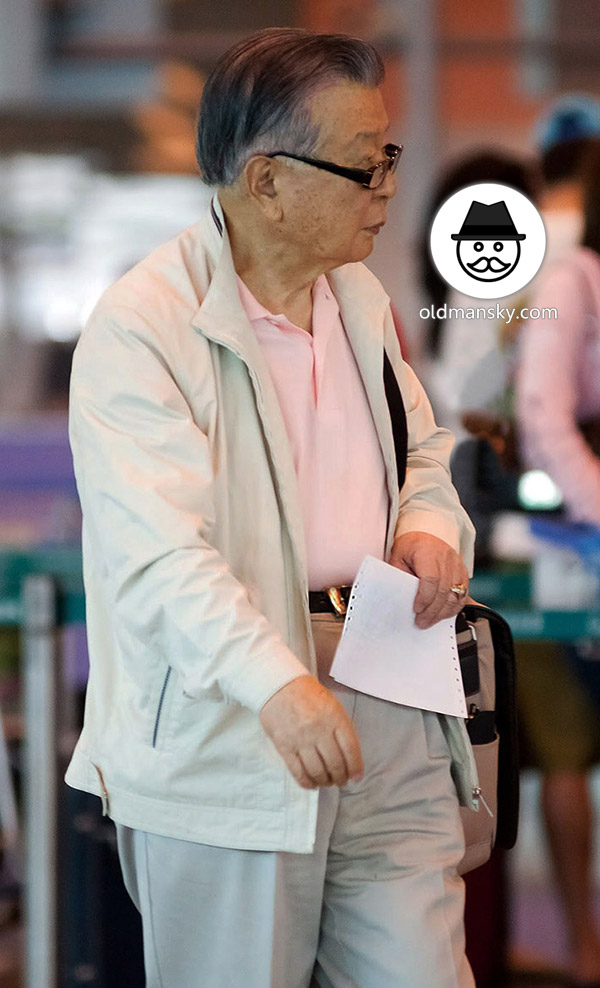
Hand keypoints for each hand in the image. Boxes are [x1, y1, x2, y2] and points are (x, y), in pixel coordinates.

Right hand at [259, 675, 363, 789]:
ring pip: (317, 771)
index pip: (350, 749)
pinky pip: (298, 771)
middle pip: (335, 764)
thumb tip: (350, 756)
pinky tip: (312, 784)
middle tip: (341, 781)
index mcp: (335, 717)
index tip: (356, 777)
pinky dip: (307, 782)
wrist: (278, 686)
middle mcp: (319, 730)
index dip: (355, 767)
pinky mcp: (284, 746)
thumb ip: (342, 728)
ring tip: (327, 782)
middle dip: (341, 777)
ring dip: (325, 781)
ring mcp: (301, 740)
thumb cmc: (309, 695)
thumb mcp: (332, 705)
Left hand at [389, 531, 468, 628]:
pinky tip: (442, 614)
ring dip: (443, 612)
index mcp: (428, 552)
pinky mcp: (463, 572)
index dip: (424, 597)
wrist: (428, 531)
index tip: (416, 609)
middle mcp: (446, 558)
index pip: (430, 579)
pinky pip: (463, 594)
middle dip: (432, 611)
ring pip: (456, 595)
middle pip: (444, 590)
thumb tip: (401, 598)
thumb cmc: (411, 545)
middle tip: (421, 622)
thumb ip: (400, 576)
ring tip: (430, 621)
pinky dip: (453, 607)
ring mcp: (457, 565)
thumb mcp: (398, 557)